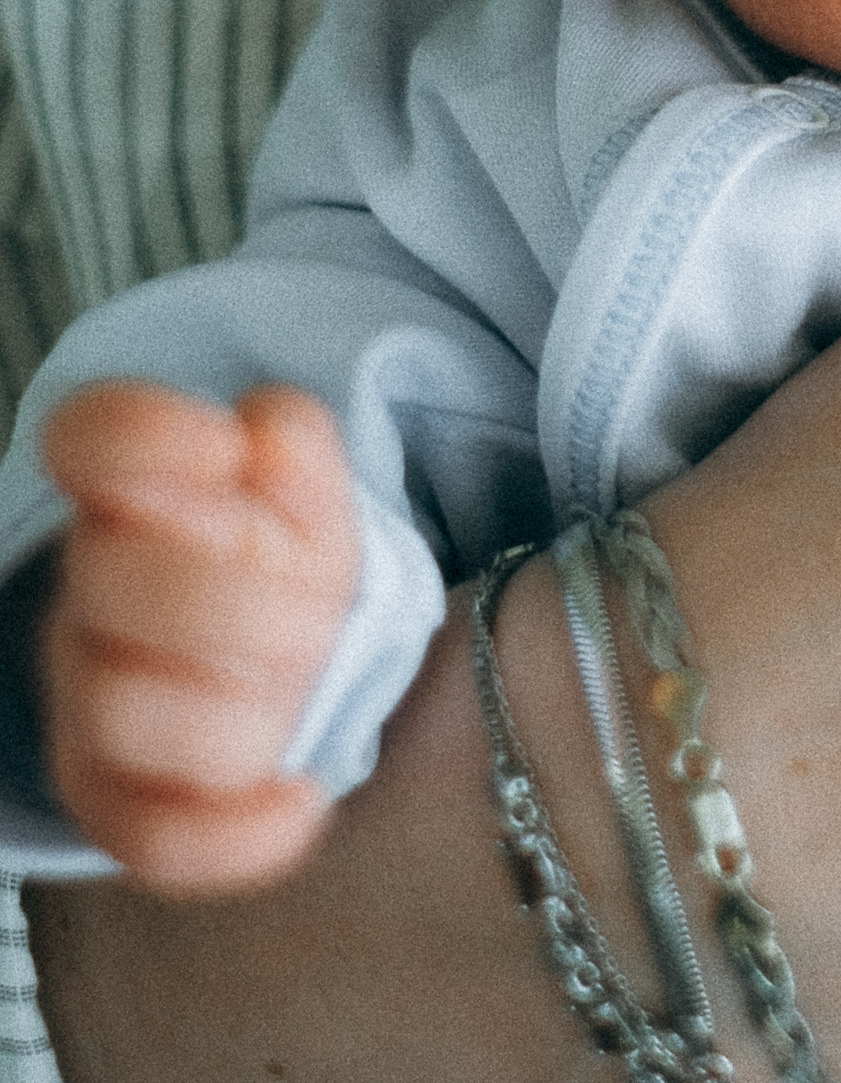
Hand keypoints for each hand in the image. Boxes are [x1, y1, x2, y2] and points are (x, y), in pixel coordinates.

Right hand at [38, 380, 359, 894]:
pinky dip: (232, 833)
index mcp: (135, 491)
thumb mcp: (309, 490)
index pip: (92, 437)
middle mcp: (93, 589)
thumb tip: (263, 437)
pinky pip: (145, 837)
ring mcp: (90, 697)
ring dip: (241, 712)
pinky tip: (301, 801)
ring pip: (118, 713)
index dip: (144, 437)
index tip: (222, 447)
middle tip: (316, 616)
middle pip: (108, 581)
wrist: (276, 653)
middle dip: (238, 601)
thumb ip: (295, 446)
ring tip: (302, 693)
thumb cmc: (280, 557)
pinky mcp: (112, 798)